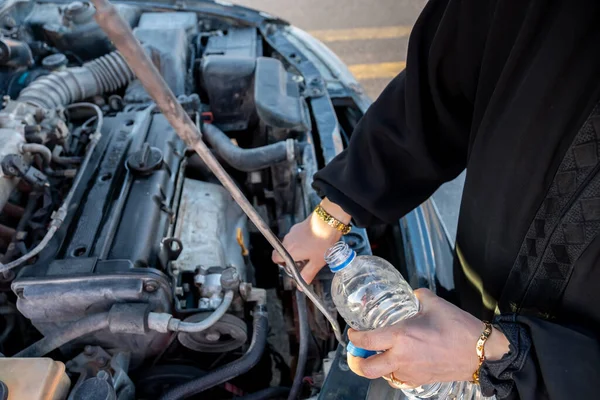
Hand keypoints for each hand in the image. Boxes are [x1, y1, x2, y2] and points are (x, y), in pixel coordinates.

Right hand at [272, 198, 350, 282]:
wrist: (328, 221)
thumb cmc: (322, 241)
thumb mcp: (317, 262)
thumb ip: (307, 274)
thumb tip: (300, 286)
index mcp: (289, 251)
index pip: (275, 258)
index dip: (282, 264)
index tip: (292, 267)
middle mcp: (288, 241)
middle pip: (283, 251)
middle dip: (292, 258)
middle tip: (305, 261)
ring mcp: (292, 232)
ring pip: (290, 244)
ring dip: (297, 249)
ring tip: (312, 252)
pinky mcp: (298, 226)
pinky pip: (296, 237)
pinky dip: (302, 241)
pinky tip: (314, 242)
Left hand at [347, 289, 509, 386]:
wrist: (481, 353)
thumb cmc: (458, 327)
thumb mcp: (434, 304)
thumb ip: (419, 296)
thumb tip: (413, 294)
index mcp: (400, 337)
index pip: (366, 341)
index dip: (354, 337)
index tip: (353, 332)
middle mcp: (401, 358)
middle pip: (366, 368)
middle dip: (356, 361)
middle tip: (357, 351)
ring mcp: (410, 373)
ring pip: (383, 376)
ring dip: (377, 366)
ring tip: (378, 354)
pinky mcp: (421, 381)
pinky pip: (399, 380)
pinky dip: (393, 372)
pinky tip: (398, 361)